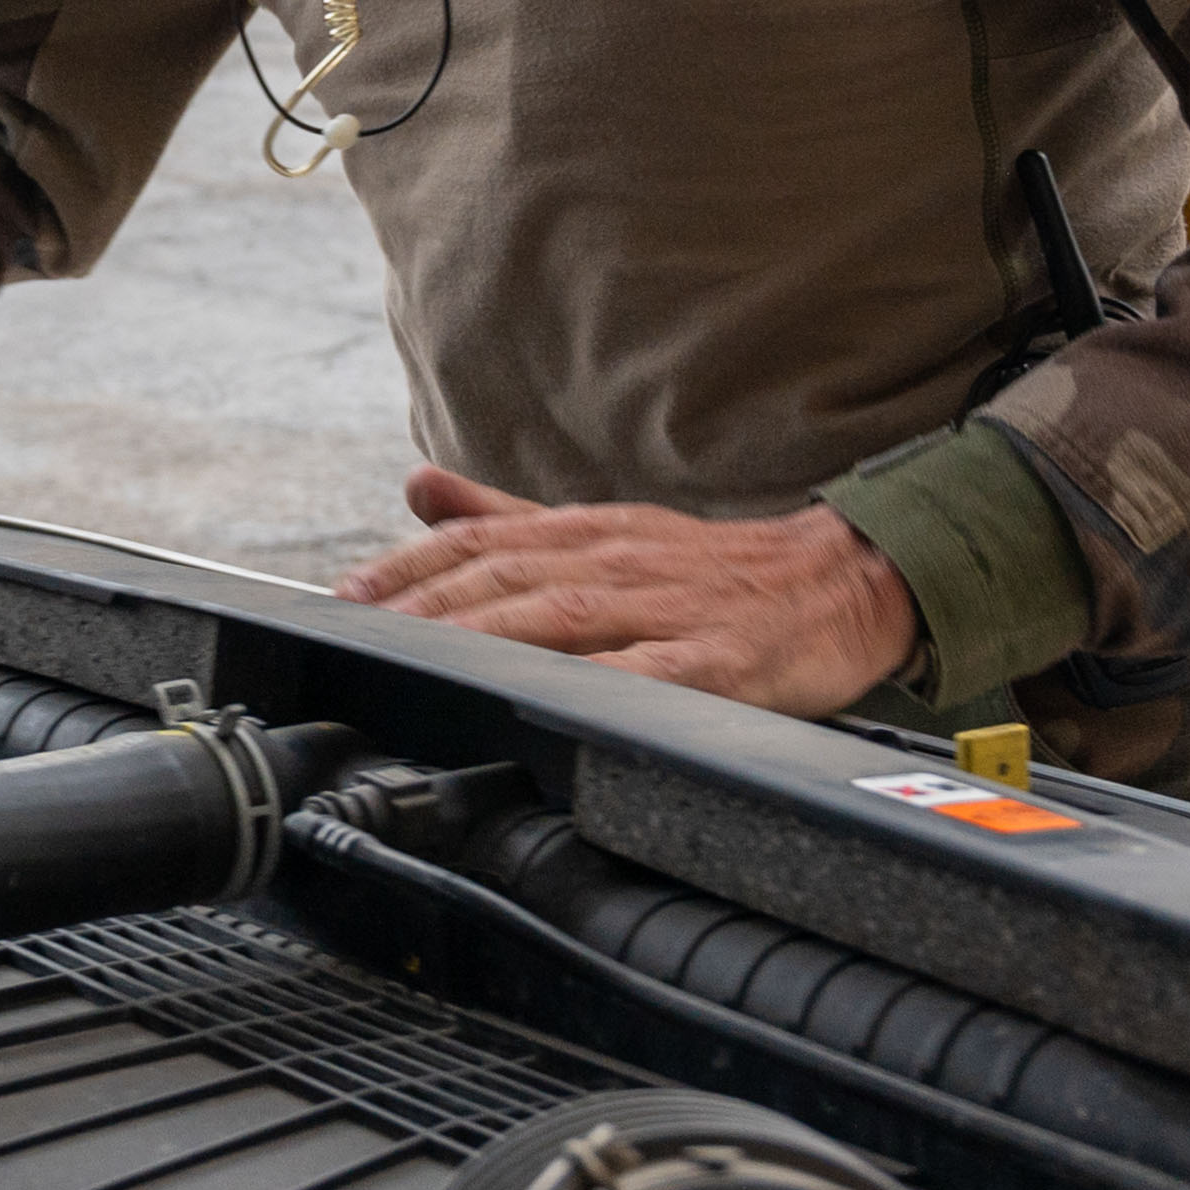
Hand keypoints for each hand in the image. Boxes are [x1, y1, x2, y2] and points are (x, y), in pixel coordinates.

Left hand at [330, 466, 920, 716]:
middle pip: (506, 579)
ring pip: (562, 619)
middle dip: (425, 607)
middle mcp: (620, 563)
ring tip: (421, 660)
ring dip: (484, 637)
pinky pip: (650, 676)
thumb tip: (419, 488)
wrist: (842, 582)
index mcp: (588, 533)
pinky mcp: (720, 663)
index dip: (408, 567)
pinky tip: (552, 701)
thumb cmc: (713, 567)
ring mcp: (670, 612)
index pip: (481, 542)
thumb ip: (508, 515)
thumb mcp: (605, 528)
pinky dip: (597, 685)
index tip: (347, 595)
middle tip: (361, 634)